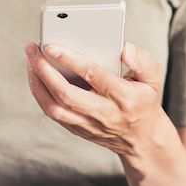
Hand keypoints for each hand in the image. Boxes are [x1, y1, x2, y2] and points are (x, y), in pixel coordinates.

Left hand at [24, 42, 169, 156]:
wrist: (141, 140)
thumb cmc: (145, 101)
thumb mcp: (154, 79)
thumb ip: (143, 60)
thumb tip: (124, 48)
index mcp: (124, 98)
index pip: (94, 76)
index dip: (71, 60)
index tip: (52, 46)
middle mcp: (104, 113)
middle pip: (66, 94)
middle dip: (45, 70)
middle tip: (32, 49)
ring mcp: (88, 124)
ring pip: (54, 107)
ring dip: (37, 82)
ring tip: (30, 59)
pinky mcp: (77, 129)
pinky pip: (53, 113)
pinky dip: (40, 93)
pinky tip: (35, 74)